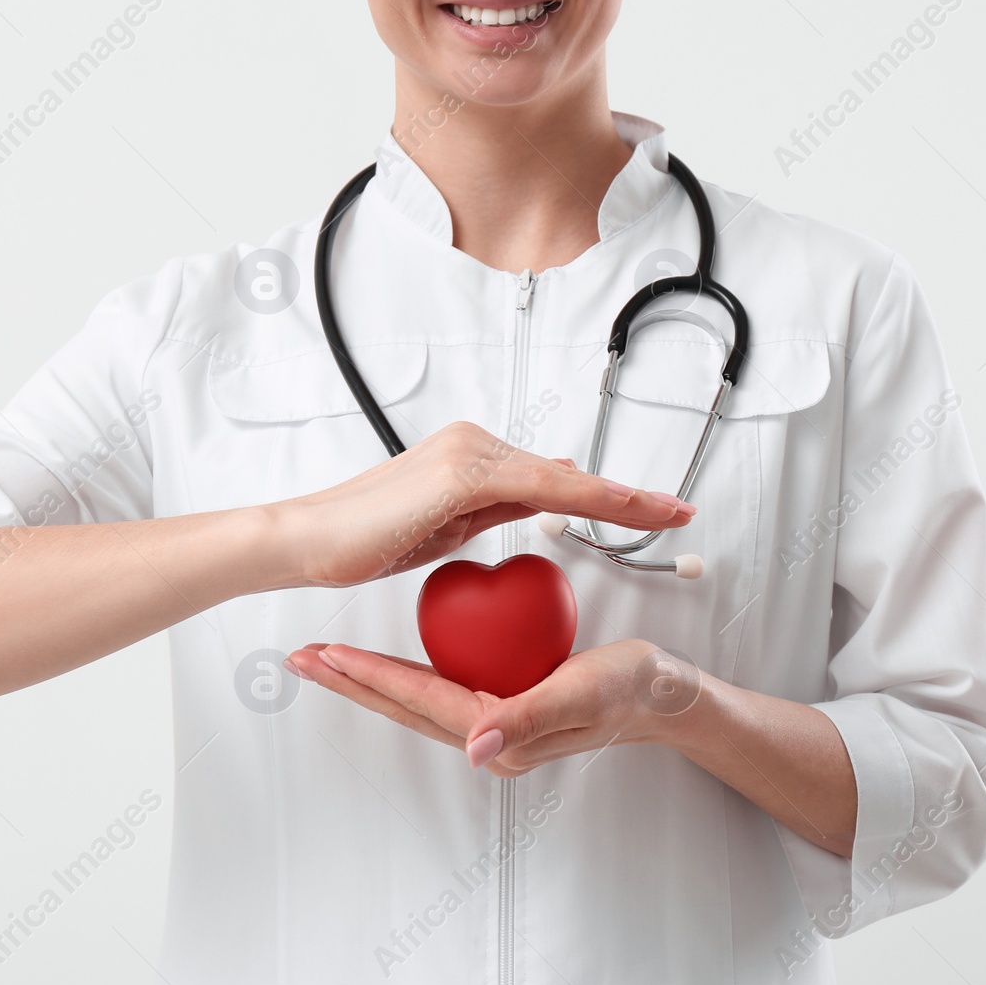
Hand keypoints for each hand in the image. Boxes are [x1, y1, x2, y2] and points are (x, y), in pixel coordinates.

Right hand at [273, 422, 692, 588]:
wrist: (305, 539)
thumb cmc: (362, 540)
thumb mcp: (442, 529)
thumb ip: (488, 511)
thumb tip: (531, 503)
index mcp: (470, 456)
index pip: (552, 477)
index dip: (607, 494)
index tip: (653, 508)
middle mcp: (474, 444)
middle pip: (567, 473)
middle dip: (628, 496)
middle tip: (680, 510)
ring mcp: (470, 453)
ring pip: (564, 478)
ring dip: (622, 497)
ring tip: (670, 512)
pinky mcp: (462, 474)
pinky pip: (543, 487)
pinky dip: (591, 498)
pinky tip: (626, 509)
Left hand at [283, 637, 688, 777]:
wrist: (663, 696)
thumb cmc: (631, 688)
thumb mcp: (584, 692)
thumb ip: (528, 718)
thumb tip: (473, 747)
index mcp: (502, 738)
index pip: (423, 699)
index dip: (373, 675)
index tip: (329, 653)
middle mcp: (489, 739)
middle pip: (403, 707)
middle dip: (349, 683)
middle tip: (300, 658)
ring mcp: (492, 727)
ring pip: (412, 700)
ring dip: (366, 680)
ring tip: (325, 657)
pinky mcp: (499, 709)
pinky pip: (437, 690)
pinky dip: (401, 674)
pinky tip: (382, 658)